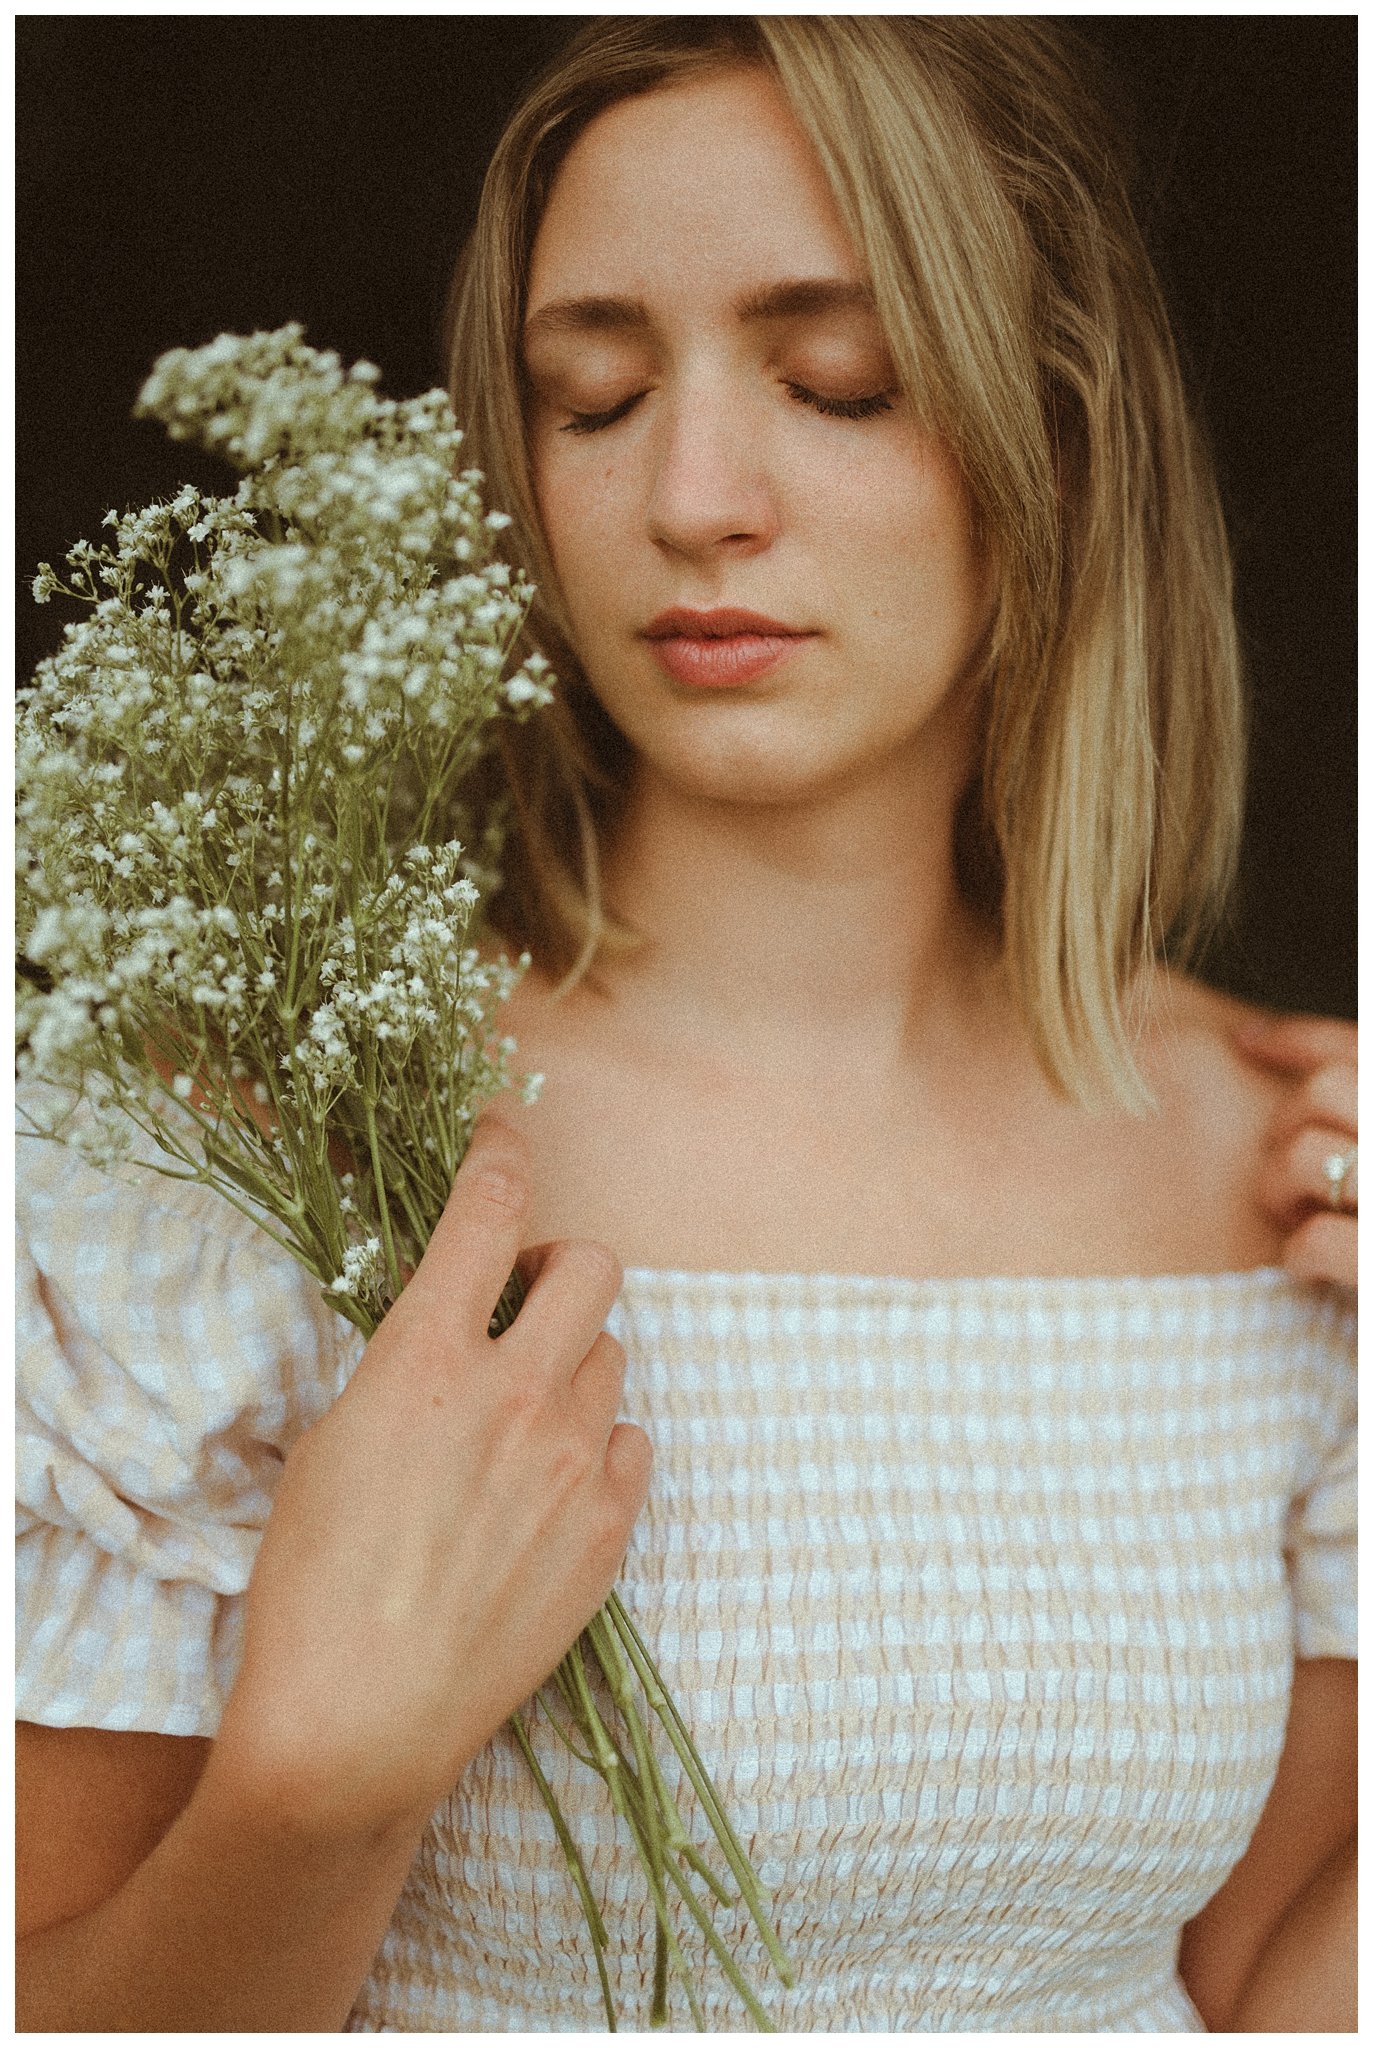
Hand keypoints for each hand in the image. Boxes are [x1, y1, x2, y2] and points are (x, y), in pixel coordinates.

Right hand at [206, 1114, 652, 1841]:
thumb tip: (454, 1319)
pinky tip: (549, 1486)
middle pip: (592, 1265)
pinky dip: (597, 1444)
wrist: (359, 1720)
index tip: (501, 1136)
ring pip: (612, 1355)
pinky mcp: (609, 1527)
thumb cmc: (313, 1583)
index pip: (489, 1208)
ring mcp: (574, 1461)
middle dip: (558, 1265)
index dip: (500, 1151)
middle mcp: (516, 1392)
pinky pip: (631, 1441)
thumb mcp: (332, 1439)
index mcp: (428, 1357)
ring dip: (572, 1362)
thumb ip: (408, 1361)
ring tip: (518, 1420)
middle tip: (521, 1302)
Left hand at [1235, 1011, 1356, 1289]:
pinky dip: (1300, 1255)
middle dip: (1285, 1127)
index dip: (1299, 1037)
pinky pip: (1316, 1239)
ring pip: (1310, 1155)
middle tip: (1287, 1178)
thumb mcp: (1370, 1176)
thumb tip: (1265, 1044)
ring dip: (1279, 1188)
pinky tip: (1314, 1271)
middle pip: (1328, 1091)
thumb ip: (1354, 1125)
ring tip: (1294, 1220)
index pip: (1363, 1050)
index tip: (1245, 1041)